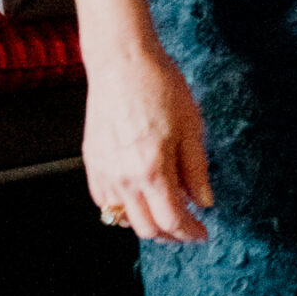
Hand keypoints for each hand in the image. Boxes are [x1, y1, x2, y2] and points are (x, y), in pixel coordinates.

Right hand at [83, 41, 212, 242]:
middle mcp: (124, 178)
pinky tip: (139, 196)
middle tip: (187, 227)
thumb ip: (196, 170)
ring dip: (145, 223)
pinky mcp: (92, 161)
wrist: (122, 61)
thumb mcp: (191, 126)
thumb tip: (204, 201)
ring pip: (122, 218)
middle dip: (170, 235)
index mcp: (153, 170)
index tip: (202, 232)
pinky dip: (122, 208)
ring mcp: (104, 171)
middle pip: (146, 228)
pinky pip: (104, 201)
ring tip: (165, 212)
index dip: (190, 232)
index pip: (172, 220)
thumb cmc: (158, 85)